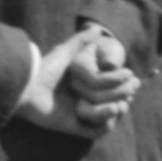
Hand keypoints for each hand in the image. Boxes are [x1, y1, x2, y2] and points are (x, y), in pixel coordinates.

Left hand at [25, 28, 140, 128]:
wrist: (27, 86)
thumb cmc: (45, 67)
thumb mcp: (65, 52)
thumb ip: (80, 41)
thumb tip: (97, 29)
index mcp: (85, 86)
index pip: (112, 89)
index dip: (124, 85)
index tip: (133, 79)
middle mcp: (84, 101)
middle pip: (114, 104)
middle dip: (123, 98)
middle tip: (129, 93)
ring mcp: (80, 115)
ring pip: (108, 118)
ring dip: (115, 111)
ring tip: (118, 104)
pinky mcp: (75, 127)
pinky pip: (96, 131)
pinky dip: (105, 124)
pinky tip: (109, 111)